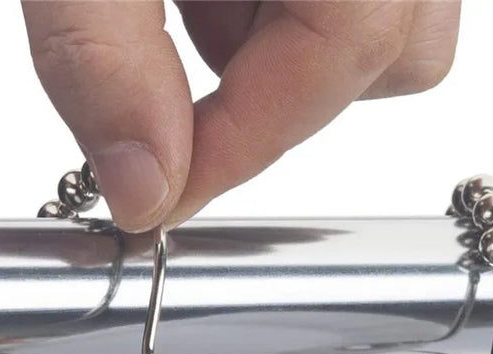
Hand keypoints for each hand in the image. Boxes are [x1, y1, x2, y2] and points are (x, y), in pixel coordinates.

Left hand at [22, 0, 459, 231]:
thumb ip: (102, 56)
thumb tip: (143, 190)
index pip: (342, 48)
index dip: (244, 142)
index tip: (164, 196)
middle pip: (390, 53)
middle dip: (274, 90)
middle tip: (182, 74)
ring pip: (386, 30)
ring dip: (280, 47)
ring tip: (193, 1)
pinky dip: (279, 13)